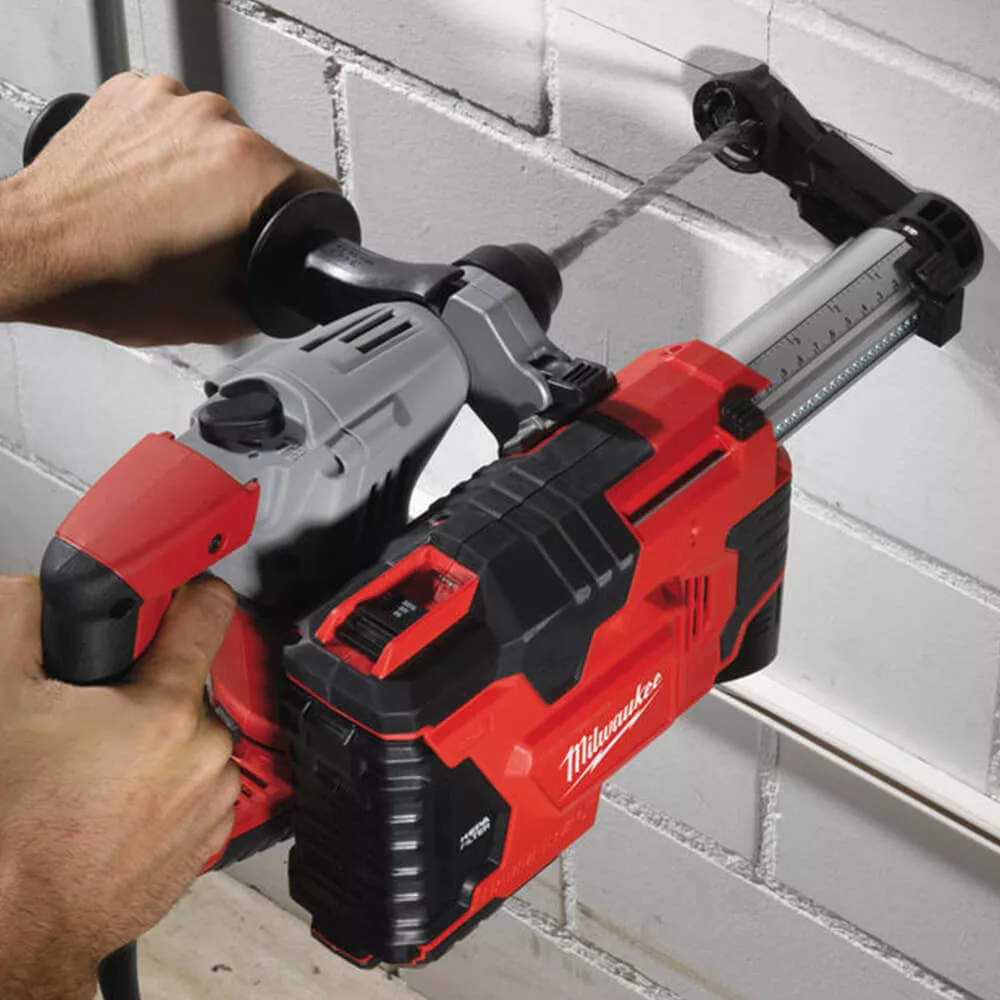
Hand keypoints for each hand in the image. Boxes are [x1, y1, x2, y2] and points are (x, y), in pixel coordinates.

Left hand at [0, 71, 338, 345]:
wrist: (34, 253)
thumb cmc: (108, 280)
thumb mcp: (219, 318)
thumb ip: (273, 299)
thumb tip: (286, 289)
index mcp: (246, 171)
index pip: (318, 189)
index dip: (309, 223)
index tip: (287, 234)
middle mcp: (213, 122)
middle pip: (268, 163)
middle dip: (250, 200)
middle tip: (214, 239)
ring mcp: (168, 102)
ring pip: (221, 140)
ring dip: (209, 173)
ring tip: (171, 213)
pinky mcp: (131, 94)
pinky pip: (176, 123)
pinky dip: (169, 151)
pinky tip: (147, 186)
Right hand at [0, 576, 238, 998]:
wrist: (20, 923)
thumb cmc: (14, 829)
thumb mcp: (2, 698)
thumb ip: (22, 620)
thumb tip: (42, 590)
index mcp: (165, 710)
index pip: (210, 610)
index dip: (189, 590)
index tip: (177, 591)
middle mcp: (205, 752)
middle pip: (190, 681)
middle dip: (149, 684)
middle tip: (99, 711)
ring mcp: (213, 796)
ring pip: (193, 735)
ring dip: (158, 738)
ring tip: (102, 766)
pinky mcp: (212, 832)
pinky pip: (198, 782)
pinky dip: (168, 781)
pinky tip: (120, 797)